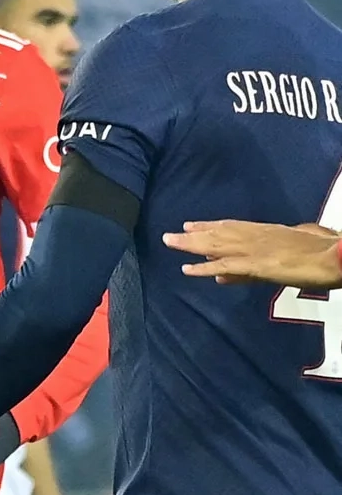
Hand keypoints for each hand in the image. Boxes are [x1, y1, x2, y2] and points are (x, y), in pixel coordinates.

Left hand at [163, 220, 341, 287]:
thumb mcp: (297, 246)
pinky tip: (187, 269)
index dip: (212, 225)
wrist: (338, 255)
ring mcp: (255, 249)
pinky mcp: (257, 264)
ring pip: (216, 245)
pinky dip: (205, 268)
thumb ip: (269, 256)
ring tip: (170, 241)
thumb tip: (236, 270)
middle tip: (173, 232)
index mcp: (268, 232)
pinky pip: (226, 266)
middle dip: (196, 233)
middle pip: (220, 233)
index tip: (193, 224)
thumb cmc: (326, 250)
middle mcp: (257, 236)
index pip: (233, 226)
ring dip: (191, 244)